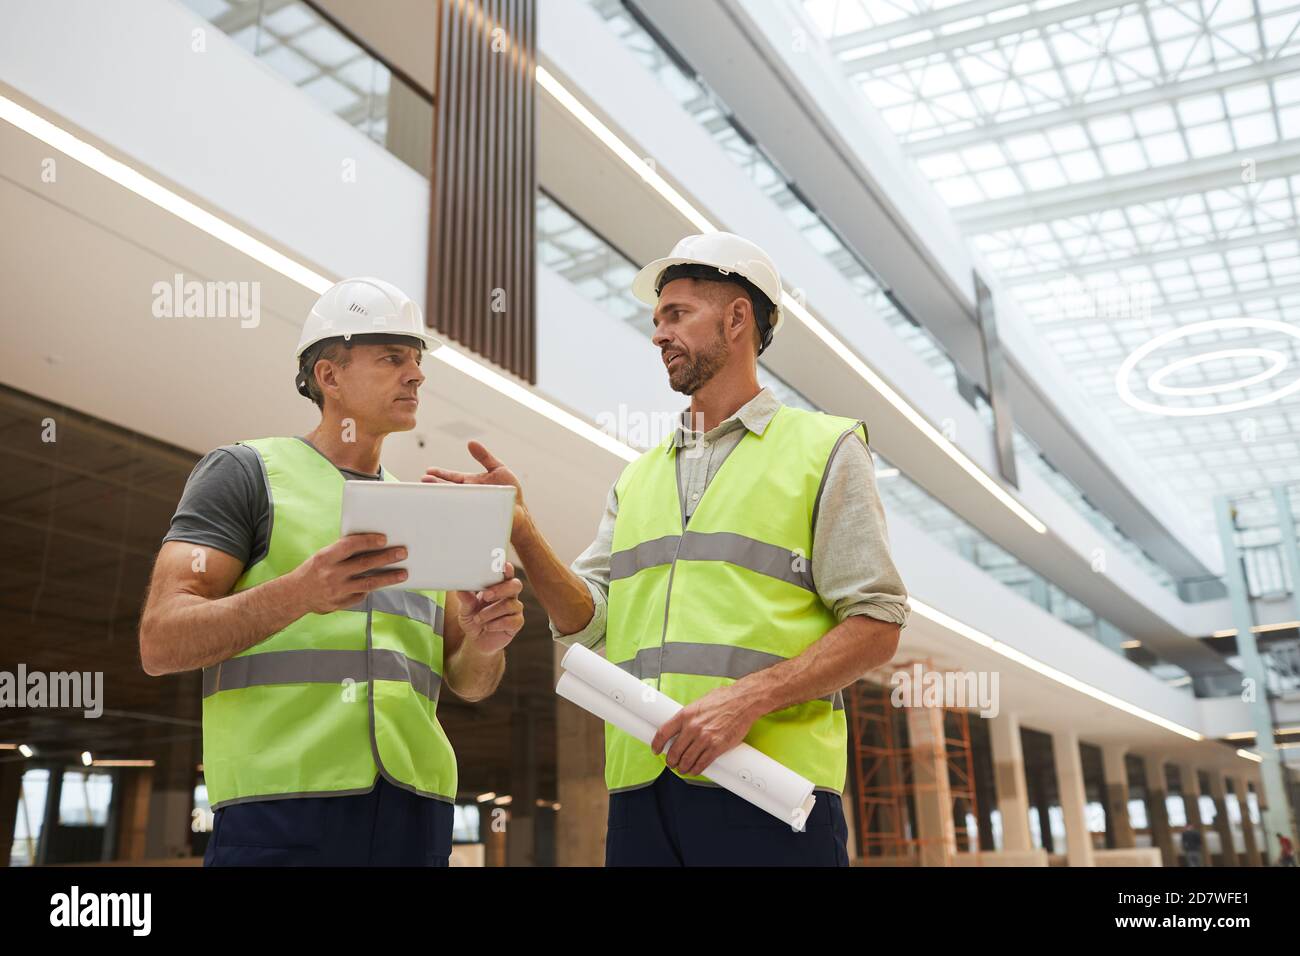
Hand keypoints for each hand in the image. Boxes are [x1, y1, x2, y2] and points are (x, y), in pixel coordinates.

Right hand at [290, 533, 408, 614]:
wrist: (295, 595)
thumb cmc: (314, 570)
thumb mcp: (323, 556)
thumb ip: (343, 553)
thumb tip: (371, 545)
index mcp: (325, 557)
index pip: (350, 546)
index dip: (368, 541)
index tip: (384, 539)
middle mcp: (331, 574)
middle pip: (365, 564)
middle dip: (386, 557)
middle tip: (403, 553)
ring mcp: (336, 591)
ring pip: (369, 583)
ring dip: (389, 578)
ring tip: (403, 573)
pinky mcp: (340, 604)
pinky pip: (361, 595)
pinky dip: (370, 589)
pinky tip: (380, 584)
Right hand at [424, 441, 525, 527]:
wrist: (518, 511)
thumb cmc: (508, 492)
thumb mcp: (498, 469)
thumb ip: (485, 457)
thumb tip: (471, 442)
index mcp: (470, 483)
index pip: (452, 478)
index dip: (440, 474)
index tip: (428, 471)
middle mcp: (467, 495)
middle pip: (448, 489)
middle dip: (435, 485)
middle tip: (423, 481)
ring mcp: (470, 507)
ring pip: (452, 502)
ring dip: (441, 498)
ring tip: (429, 495)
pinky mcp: (475, 517)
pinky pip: (462, 515)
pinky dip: (453, 512)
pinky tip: (445, 510)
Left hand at [454, 560, 523, 654]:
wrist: (477, 641)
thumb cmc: (473, 619)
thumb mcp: (465, 610)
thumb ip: (465, 600)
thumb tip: (460, 589)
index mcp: (498, 587)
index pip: (506, 575)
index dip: (507, 569)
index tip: (504, 565)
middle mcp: (509, 596)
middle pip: (515, 585)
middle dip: (501, 589)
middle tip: (486, 596)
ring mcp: (514, 610)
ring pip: (510, 605)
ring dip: (491, 612)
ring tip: (478, 619)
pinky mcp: (516, 624)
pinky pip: (512, 621)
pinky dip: (497, 624)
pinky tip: (488, 627)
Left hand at [651, 683, 760, 777]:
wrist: (743, 701)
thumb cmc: (724, 699)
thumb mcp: (699, 702)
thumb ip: (689, 715)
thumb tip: (682, 724)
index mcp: (686, 714)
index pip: (663, 733)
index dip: (656, 744)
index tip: (656, 750)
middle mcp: (693, 727)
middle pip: (674, 751)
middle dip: (670, 761)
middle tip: (671, 763)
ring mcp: (705, 738)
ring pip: (686, 760)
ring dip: (682, 768)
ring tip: (682, 769)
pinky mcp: (717, 747)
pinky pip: (702, 763)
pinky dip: (696, 770)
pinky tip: (694, 770)